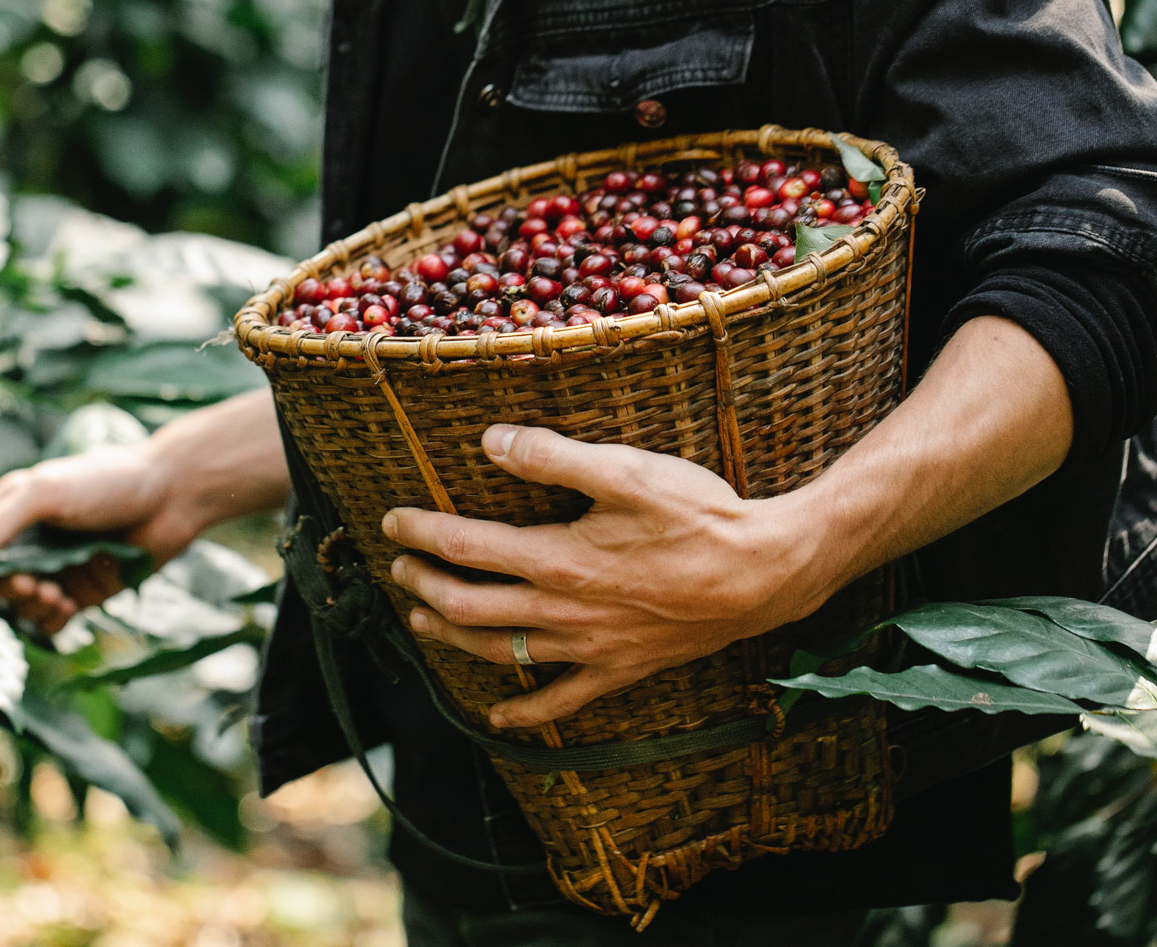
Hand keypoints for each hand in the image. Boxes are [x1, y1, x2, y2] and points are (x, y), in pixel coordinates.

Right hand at [0, 444, 201, 634]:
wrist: (171, 494)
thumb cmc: (106, 481)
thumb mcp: (45, 492)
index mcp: (12, 515)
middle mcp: (31, 545)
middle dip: (9, 592)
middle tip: (34, 585)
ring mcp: (57, 570)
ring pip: (23, 607)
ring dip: (31, 609)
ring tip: (55, 595)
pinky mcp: (84, 592)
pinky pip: (54, 620)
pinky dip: (53, 621)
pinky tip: (67, 606)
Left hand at [386, 423, 833, 729]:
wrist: (765, 574)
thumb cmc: (699, 516)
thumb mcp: (626, 470)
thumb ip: (553, 456)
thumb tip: (490, 440)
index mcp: (558, 559)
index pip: (467, 547)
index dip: (422, 534)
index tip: (391, 522)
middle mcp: (565, 611)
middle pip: (470, 605)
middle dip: (424, 586)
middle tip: (397, 570)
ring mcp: (591, 647)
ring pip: (502, 651)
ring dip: (453, 637)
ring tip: (421, 621)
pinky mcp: (621, 669)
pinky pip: (561, 702)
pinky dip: (524, 712)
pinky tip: (498, 716)